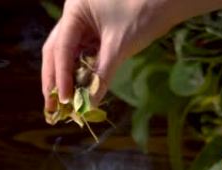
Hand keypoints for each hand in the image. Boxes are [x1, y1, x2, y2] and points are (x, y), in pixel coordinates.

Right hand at [41, 0, 221, 110]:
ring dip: (66, 79)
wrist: (170, 0)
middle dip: (54, 80)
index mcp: (75, 10)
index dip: (61, 76)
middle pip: (56, 51)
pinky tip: (80, 91)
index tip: (64, 100)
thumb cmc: (145, 13)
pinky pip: (83, 55)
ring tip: (64, 105)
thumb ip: (102, 75)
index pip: (61, 47)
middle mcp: (74, 15)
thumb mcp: (120, 46)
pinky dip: (81, 73)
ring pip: (67, 55)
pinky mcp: (95, 32)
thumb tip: (90, 104)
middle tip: (51, 108)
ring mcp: (84, 23)